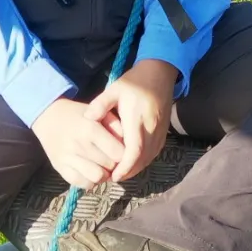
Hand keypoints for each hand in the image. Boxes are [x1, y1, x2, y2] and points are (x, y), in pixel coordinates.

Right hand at [31, 97, 125, 188]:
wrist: (49, 117)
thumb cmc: (79, 113)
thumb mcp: (99, 112)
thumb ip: (116, 125)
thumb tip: (128, 143)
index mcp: (90, 128)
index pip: (118, 152)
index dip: (124, 154)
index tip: (123, 151)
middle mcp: (79, 145)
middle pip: (109, 166)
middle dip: (115, 164)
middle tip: (113, 159)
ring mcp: (68, 158)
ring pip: (97, 177)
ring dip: (104, 175)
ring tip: (103, 167)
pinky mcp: (59, 168)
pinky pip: (81, 183)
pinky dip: (90, 181)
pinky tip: (91, 171)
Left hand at [84, 59, 176, 182]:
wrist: (160, 72)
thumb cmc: (135, 81)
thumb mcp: (115, 88)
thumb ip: (100, 104)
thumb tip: (87, 118)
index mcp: (138, 118)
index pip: (135, 149)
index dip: (125, 166)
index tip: (113, 175)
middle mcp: (152, 127)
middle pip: (143, 158)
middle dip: (129, 171)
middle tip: (112, 177)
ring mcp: (160, 130)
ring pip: (150, 157)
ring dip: (136, 168)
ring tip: (120, 173)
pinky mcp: (164, 130)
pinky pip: (155, 152)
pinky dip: (144, 161)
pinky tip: (133, 163)